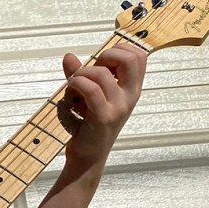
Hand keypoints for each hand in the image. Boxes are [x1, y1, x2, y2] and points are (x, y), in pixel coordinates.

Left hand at [60, 44, 146, 169]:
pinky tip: (70, 89)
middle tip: (91, 69)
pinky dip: (77, 83)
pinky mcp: (103, 117)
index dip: (119, 50)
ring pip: (102, 74)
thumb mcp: (87, 96)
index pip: (139, 56)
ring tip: (73, 84)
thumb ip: (80, 74)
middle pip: (131, 58)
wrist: (87, 157)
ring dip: (82, 73)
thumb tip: (68, 56)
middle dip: (107, 55)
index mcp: (131, 89)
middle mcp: (129, 96)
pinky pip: (92, 90)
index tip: (101, 62)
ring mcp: (118, 107)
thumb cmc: (88, 125)